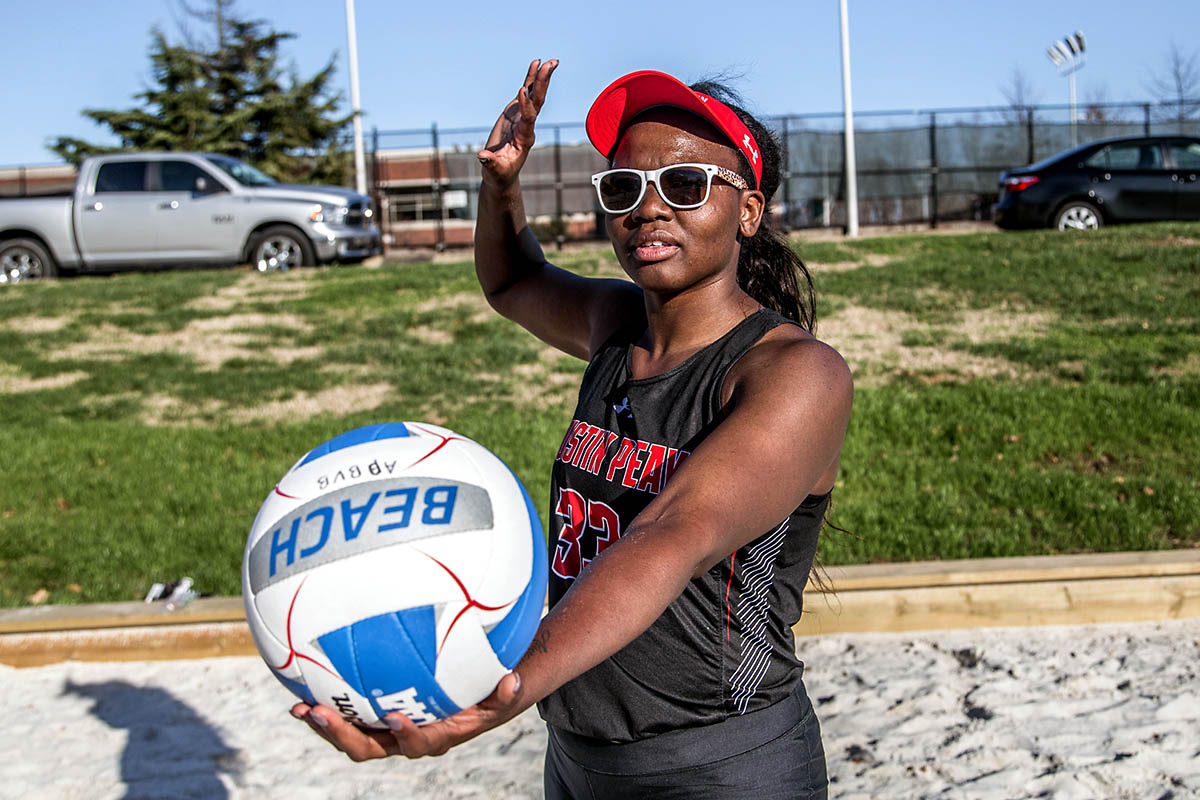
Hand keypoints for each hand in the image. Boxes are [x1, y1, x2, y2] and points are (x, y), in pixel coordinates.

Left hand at [290, 671, 523, 760]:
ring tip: (301, 708)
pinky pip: (347, 717)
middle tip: (321, 713)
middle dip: (343, 735)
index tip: (395, 716)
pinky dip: (326, 707)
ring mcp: (385, 731)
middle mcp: (404, 739)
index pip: (419, 744)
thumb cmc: (486, 697)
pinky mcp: (373, 718)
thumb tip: (510, 680)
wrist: (469, 701)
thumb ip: (505, 693)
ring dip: (325, 725)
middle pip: (370, 748)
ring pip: (351, 738)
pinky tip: (305, 685)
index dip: (406, 734)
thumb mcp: (501, 697)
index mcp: (435, 737)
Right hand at [477, 59, 557, 186]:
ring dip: (542, 78)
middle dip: (543, 84)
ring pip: (535, 95)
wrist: (501, 174)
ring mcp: (523, 117)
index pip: (528, 119)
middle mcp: (528, 126)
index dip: (526, 105)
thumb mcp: (494, 171)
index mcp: (525, 138)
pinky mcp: (517, 113)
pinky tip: (536, 64)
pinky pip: (526, 93)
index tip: (522, 91)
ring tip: (551, 61)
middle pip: (538, 102)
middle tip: (550, 66)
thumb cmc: (499, 174)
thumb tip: (482, 157)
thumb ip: (490, 163)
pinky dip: (531, 79)